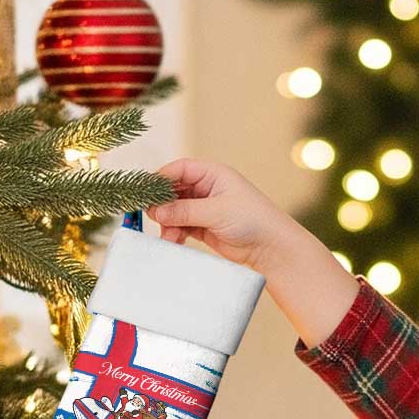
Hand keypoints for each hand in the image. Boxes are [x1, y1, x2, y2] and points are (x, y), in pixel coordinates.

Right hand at [146, 157, 296, 275]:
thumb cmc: (252, 220)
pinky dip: (175, 233)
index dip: (161, 179)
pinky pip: (182, 226)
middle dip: (162, 205)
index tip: (147, 193)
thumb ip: (184, 211)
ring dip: (168, 223)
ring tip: (168, 237)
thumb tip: (156, 211)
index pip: (179, 169)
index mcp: (213, 174)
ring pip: (176, 211)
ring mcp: (205, 208)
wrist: (271, 248)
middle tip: (152, 218)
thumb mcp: (216, 212)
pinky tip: (174, 241)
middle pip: (174, 191)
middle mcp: (207, 189)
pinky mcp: (204, 227)